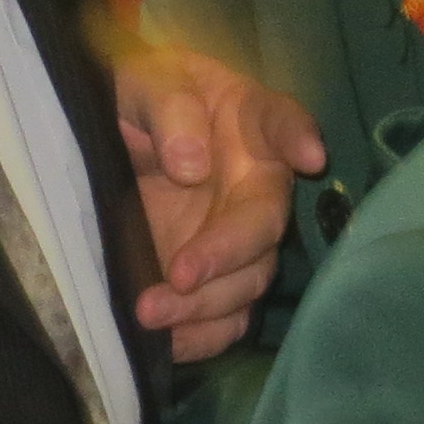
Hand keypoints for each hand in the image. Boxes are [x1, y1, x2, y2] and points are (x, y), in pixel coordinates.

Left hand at [113, 42, 324, 363]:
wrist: (113, 136)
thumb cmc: (140, 96)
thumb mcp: (144, 81)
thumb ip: (169, 110)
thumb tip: (193, 165)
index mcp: (248, 122)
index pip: (282, 122)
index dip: (299, 138)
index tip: (310, 156)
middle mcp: (256, 184)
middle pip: (265, 224)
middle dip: (228, 253)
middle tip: (180, 274)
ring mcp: (237, 234)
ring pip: (248, 279)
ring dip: (206, 304)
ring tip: (151, 314)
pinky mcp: (214, 276)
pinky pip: (226, 317)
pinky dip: (202, 336)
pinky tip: (167, 343)